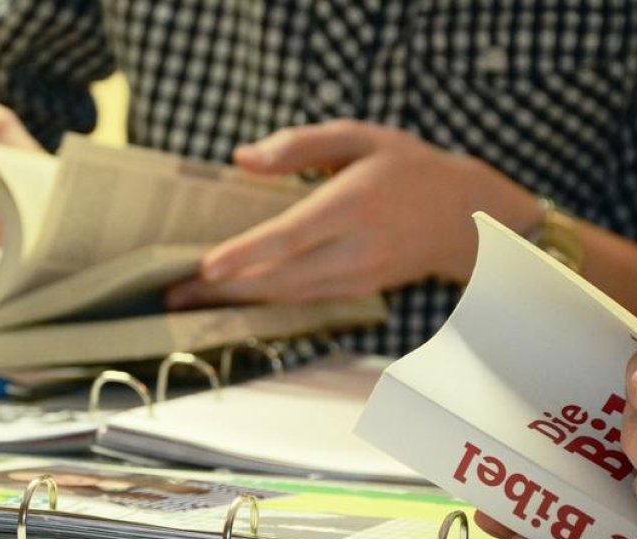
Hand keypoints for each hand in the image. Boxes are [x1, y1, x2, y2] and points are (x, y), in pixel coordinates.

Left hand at [165, 120, 539, 308]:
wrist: (464, 217)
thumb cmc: (406, 167)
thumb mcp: (360, 137)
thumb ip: (300, 145)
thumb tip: (242, 159)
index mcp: (354, 205)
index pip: (293, 235)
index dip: (248, 253)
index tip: (207, 266)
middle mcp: (357, 249)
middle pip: (281, 278)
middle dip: (224, 290)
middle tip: (172, 296)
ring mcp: (359, 277)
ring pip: (288, 297)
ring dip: (237, 302)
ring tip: (189, 303)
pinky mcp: (358, 292)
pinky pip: (303, 301)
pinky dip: (265, 304)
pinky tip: (231, 302)